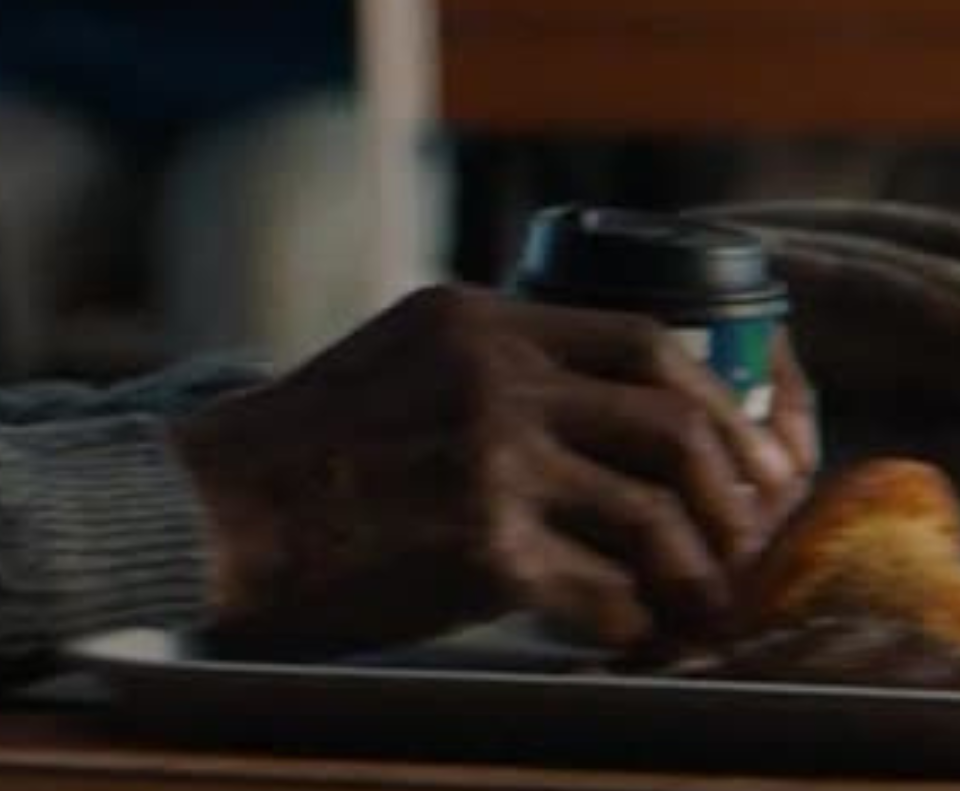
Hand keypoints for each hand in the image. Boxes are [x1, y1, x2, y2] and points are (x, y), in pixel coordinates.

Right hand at [170, 284, 805, 656]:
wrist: (207, 515)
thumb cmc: (297, 452)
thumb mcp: (399, 357)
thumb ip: (487, 363)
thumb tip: (589, 405)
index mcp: (480, 320)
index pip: (643, 338)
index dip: (714, 399)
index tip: (744, 446)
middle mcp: (495, 377)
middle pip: (670, 421)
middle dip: (731, 487)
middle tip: (752, 534)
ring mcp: (490, 462)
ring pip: (652, 512)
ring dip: (695, 568)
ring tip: (704, 603)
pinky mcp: (478, 550)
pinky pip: (602, 592)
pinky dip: (633, 622)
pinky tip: (634, 640)